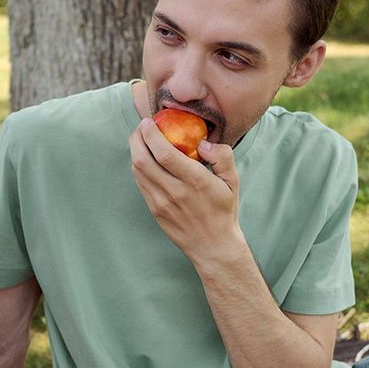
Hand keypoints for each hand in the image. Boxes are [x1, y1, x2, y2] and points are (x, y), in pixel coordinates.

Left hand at [129, 117, 242, 261]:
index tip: (149, 121)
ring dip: (135, 151)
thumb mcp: (233, 181)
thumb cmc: (223, 210)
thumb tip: (203, 142)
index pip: (164, 153)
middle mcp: (174, 191)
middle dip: (137, 138)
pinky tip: (145, 159)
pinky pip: (140, 183)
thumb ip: (223, 156)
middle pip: (143, 159)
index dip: (151, 134)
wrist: (212, 246)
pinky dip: (138, 167)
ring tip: (141, 140)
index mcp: (195, 181)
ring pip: (138, 171)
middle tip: (141, 127)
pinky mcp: (154, 210)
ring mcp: (161, 202)